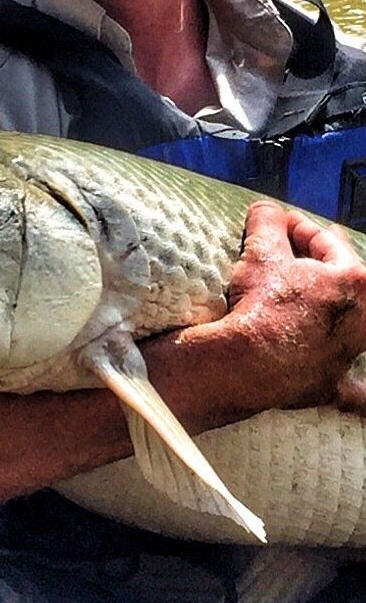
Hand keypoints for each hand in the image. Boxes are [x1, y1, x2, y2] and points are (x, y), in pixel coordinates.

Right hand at [225, 201, 365, 414]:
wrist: (249, 362)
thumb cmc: (263, 305)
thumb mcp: (261, 252)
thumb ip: (267, 222)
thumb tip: (267, 210)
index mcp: (355, 281)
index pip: (328, 243)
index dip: (300, 229)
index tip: (280, 225)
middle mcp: (364, 317)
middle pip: (350, 282)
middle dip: (325, 267)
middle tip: (299, 256)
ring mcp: (351, 351)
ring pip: (365, 334)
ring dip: (357, 323)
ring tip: (333, 307)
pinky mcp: (333, 382)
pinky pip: (358, 392)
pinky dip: (360, 392)